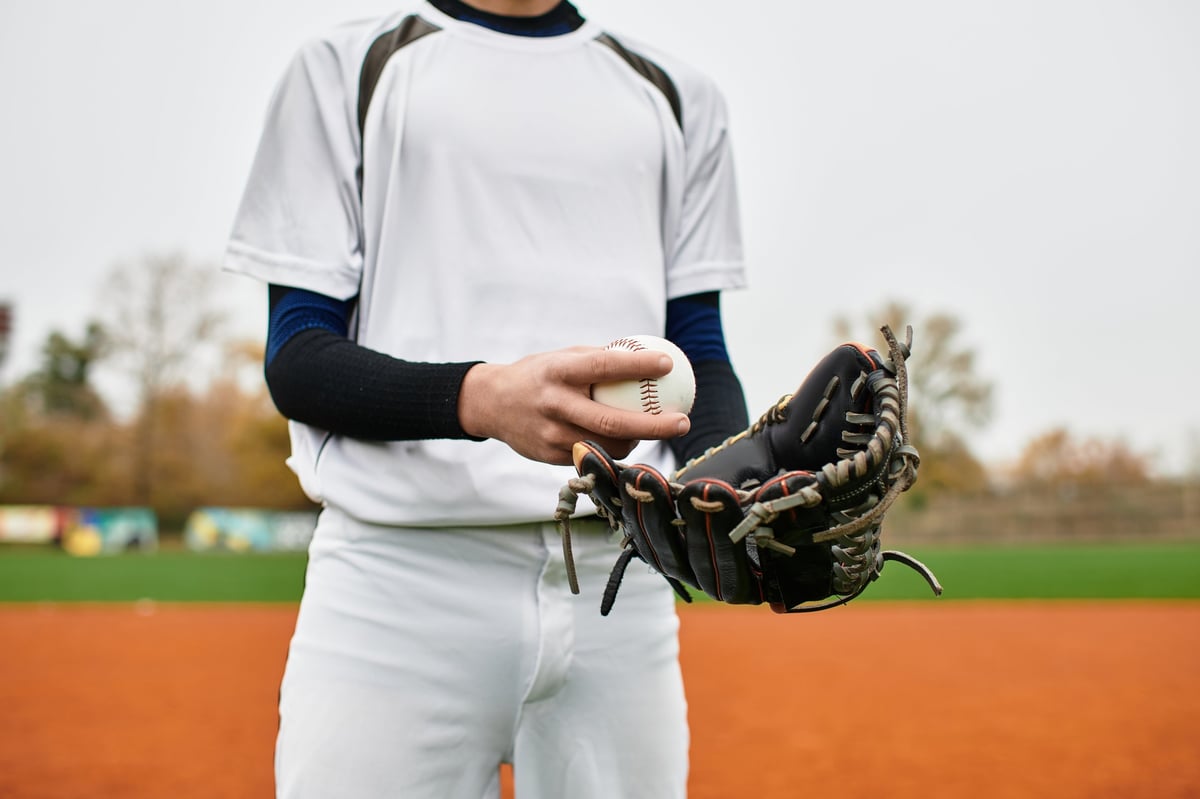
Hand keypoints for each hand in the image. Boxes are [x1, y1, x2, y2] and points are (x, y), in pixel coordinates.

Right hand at [458, 346, 690, 464]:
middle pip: (612, 421)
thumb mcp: (562, 357)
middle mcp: (555, 404)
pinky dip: (615, 449)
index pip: (604, 366)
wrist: (491, 404)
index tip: (668, 363)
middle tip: (682, 421)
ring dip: (638, 440)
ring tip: (659, 429)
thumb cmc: (538, 374)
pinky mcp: (550, 455)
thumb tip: (645, 354)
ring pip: (607, 445)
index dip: (637, 365)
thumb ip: (598, 358)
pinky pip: (592, 455)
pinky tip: (631, 441)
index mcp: (559, 372)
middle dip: (653, 425)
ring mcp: (551, 434)